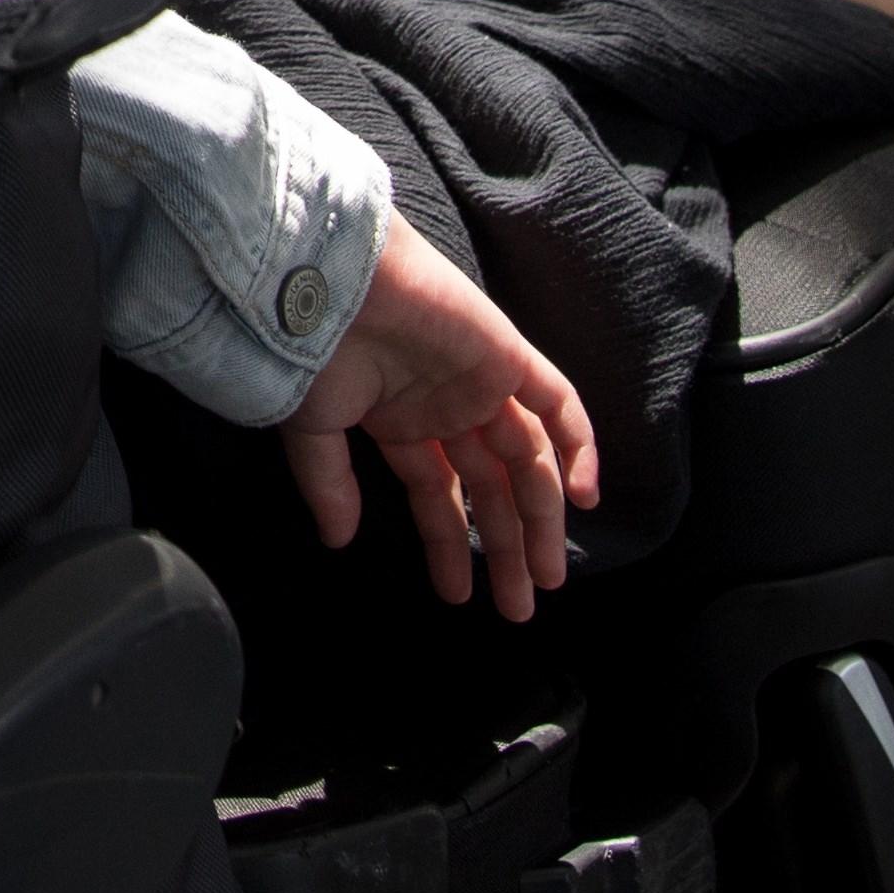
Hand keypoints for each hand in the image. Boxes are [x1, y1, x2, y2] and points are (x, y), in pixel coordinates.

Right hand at [277, 218, 597, 618]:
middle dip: (507, 548)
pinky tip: (583, 498)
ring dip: (542, 519)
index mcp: (401, 421)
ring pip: (528, 460)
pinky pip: (557, 404)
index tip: (458, 596)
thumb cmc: (310, 350)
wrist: (324, 285)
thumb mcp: (313, 430)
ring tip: (549, 577)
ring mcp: (480, 382)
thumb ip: (331, 485)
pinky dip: (578, 446)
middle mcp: (446, 406)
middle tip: (522, 607)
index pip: (439, 494)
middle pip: (492, 488)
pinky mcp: (507, 356)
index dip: (450, 546)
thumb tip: (338, 541)